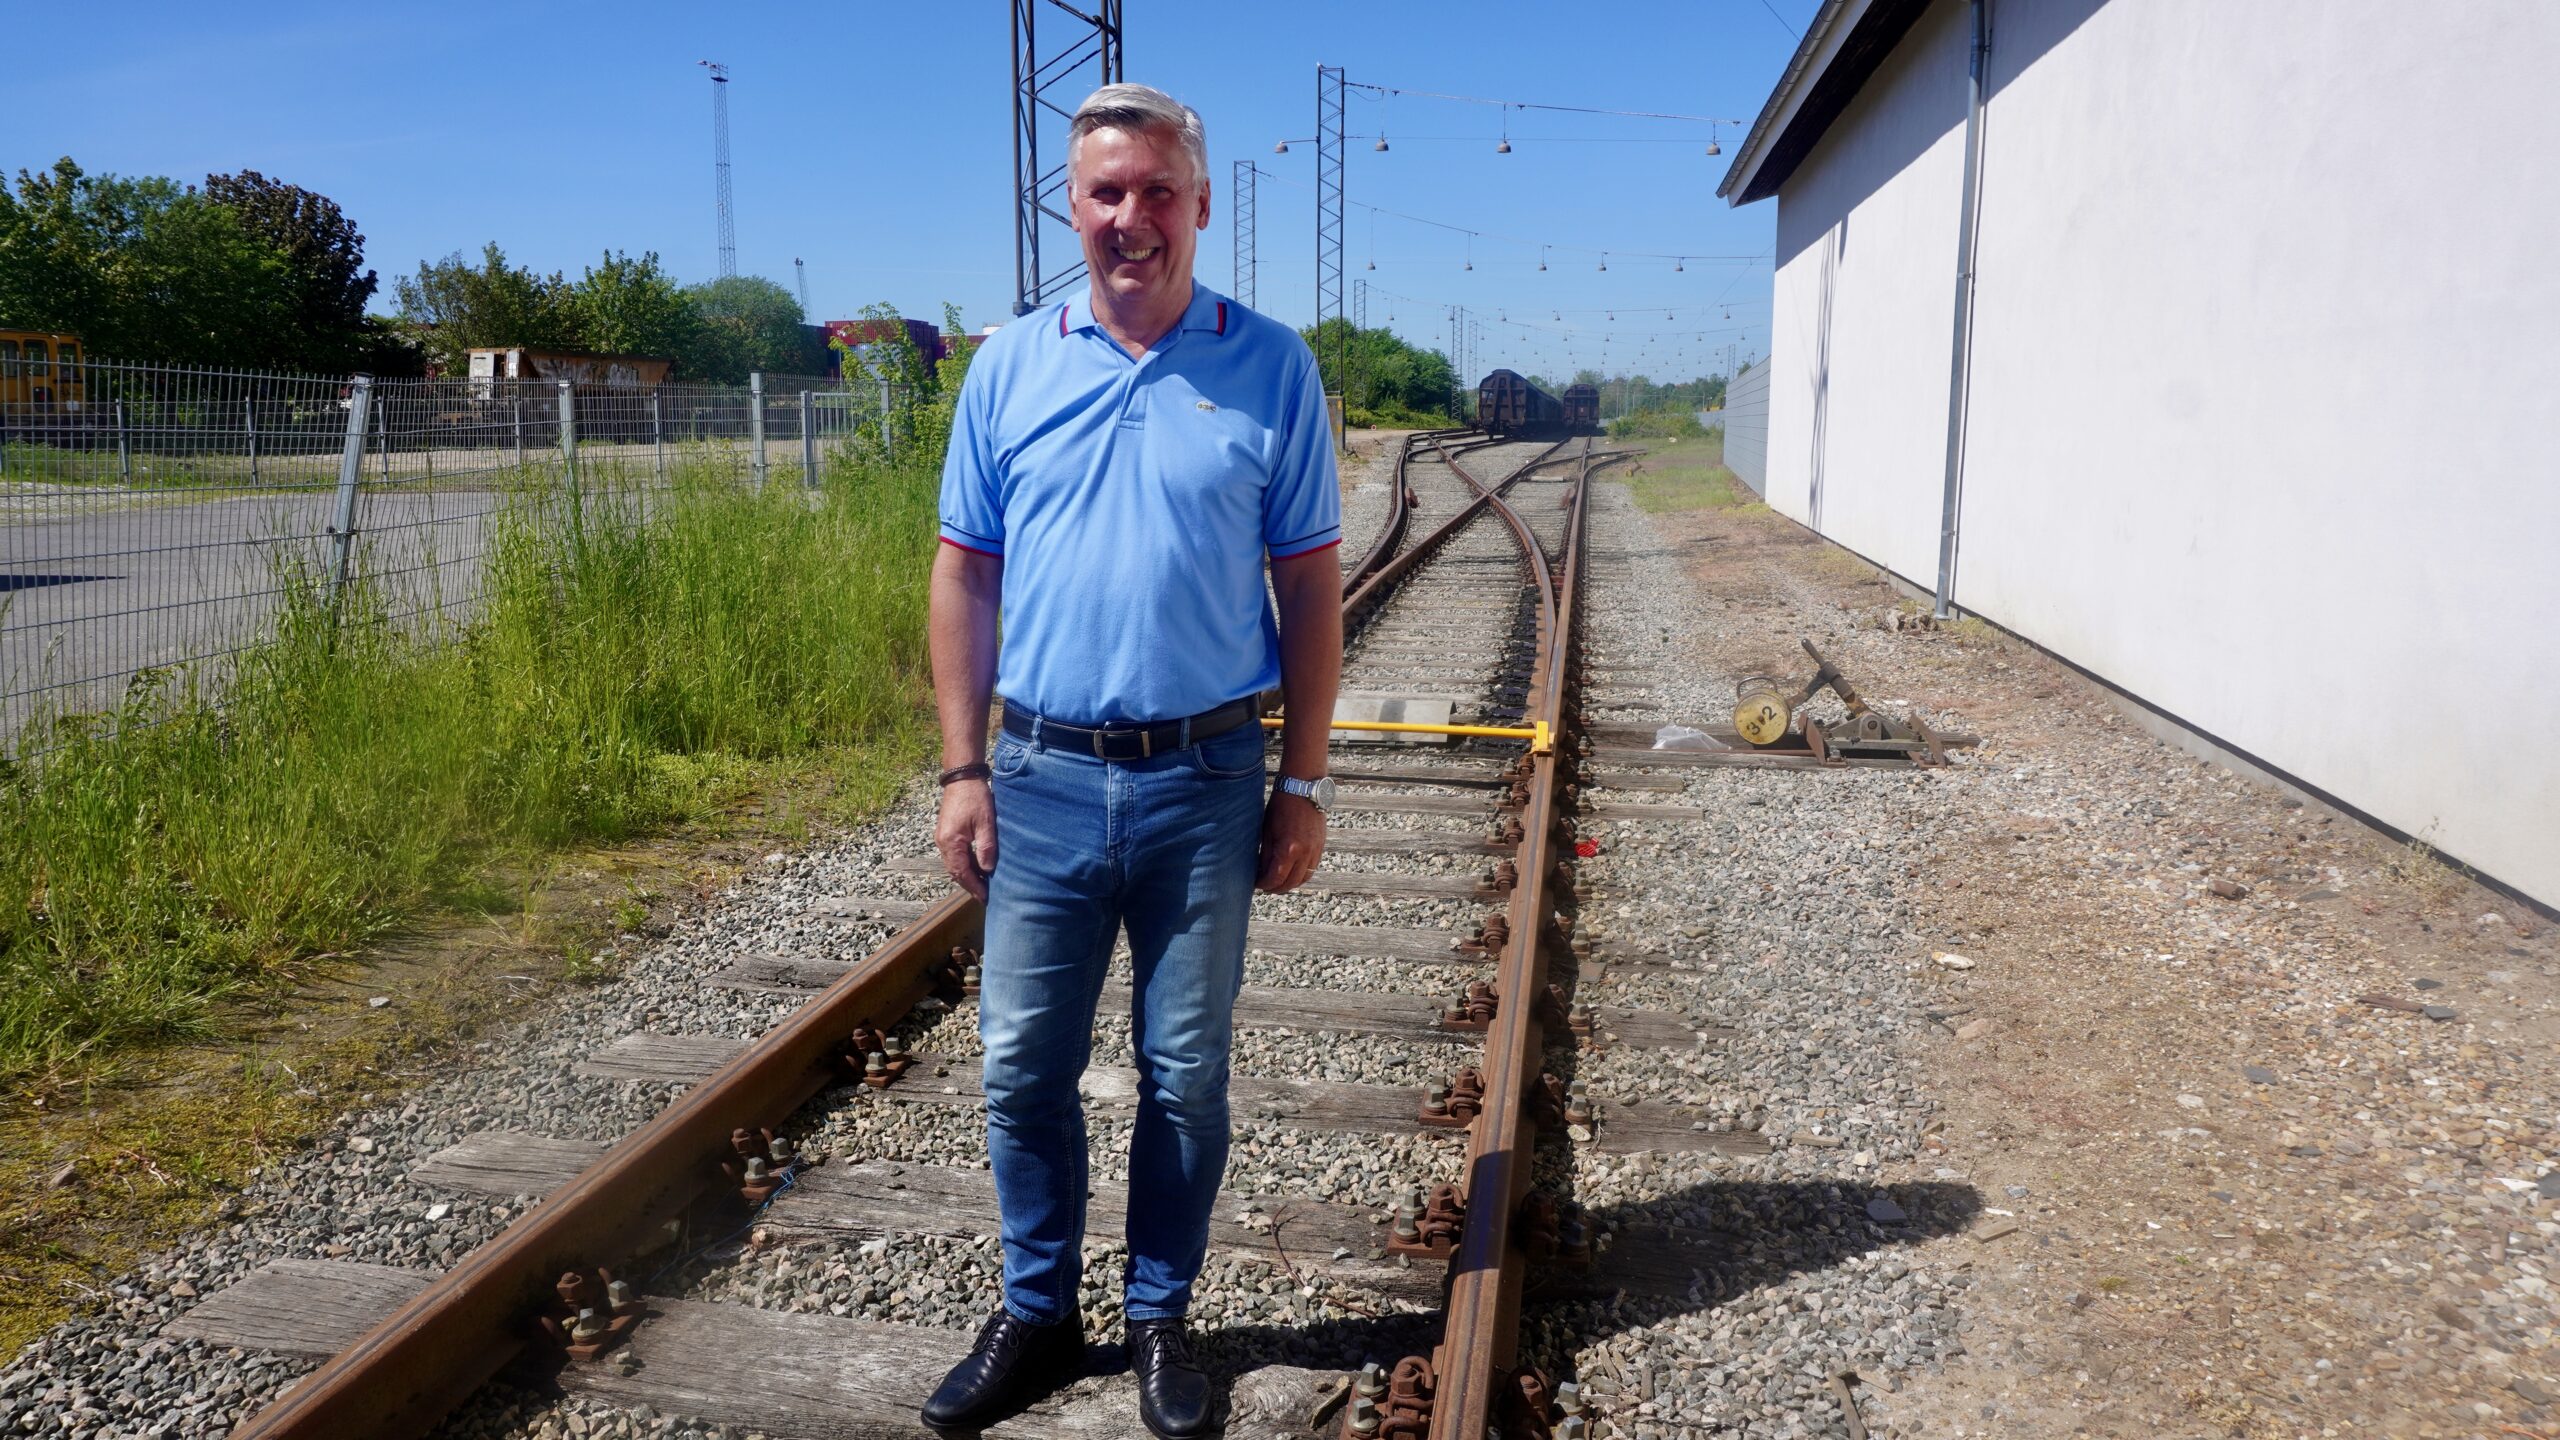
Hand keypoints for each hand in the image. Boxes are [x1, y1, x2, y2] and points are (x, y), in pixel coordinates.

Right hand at [936, 779, 997, 900]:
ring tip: (982, 884)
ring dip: (967, 875)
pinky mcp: (945, 833)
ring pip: (953, 865)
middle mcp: (942, 843)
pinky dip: (964, 865)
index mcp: (951, 843)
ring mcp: (942, 838)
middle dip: (970, 885)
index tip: (986, 897)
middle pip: (955, 872)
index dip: (974, 887)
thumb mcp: (985, 823)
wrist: (962, 778)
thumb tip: (988, 870)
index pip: (962, 873)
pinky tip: (976, 867)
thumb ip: (986, 847)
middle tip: (985, 895)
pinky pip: (953, 856)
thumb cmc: (975, 798)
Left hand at [1256, 791, 1325, 893]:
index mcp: (1288, 850)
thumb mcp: (1267, 831)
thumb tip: (1260, 872)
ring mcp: (1315, 850)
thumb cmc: (1281, 806)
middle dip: (1276, 888)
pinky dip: (1301, 875)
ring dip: (1290, 884)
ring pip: (1303, 879)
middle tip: (1265, 886)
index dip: (1264, 884)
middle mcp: (1305, 854)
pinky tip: (1291, 872)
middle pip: (1290, 883)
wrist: (1303, 788)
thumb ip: (1265, 854)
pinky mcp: (1321, 846)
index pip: (1275, 878)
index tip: (1256, 883)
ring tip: (1278, 882)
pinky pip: (1312, 868)